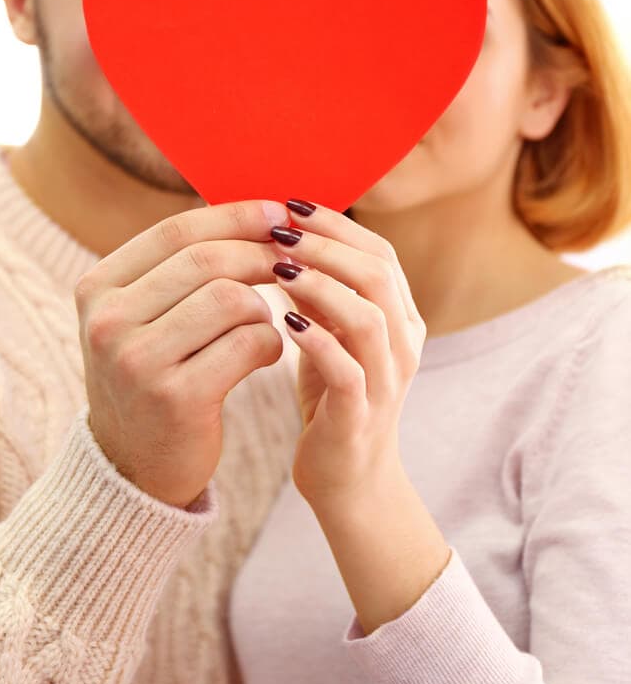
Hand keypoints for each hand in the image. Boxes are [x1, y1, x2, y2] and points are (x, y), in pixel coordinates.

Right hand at [75, 200, 289, 507]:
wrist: (133, 467)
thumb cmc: (152, 376)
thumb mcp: (142, 318)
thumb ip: (179, 269)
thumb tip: (253, 212)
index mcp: (97, 288)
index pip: (175, 231)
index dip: (234, 216)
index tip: (277, 211)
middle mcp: (107, 321)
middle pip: (207, 260)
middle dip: (261, 254)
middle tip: (294, 261)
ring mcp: (138, 361)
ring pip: (232, 298)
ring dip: (264, 306)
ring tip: (263, 324)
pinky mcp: (176, 398)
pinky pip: (249, 343)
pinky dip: (270, 342)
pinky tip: (265, 354)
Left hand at [270, 201, 425, 512]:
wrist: (348, 479)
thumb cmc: (333, 397)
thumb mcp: (326, 335)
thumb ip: (315, 293)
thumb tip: (281, 237)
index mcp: (400, 318)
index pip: (379, 253)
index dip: (337, 225)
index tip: (292, 204)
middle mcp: (404, 344)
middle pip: (378, 275)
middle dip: (327, 245)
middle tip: (280, 229)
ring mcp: (387, 380)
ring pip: (368, 318)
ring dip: (322, 285)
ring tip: (278, 267)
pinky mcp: (362, 415)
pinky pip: (347, 370)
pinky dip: (317, 341)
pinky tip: (283, 322)